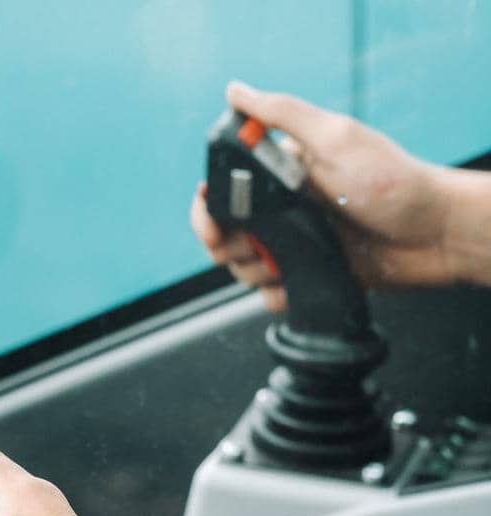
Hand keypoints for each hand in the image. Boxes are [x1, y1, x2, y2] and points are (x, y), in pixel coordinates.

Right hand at [189, 81, 459, 312]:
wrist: (435, 234)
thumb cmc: (394, 181)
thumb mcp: (335, 139)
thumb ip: (282, 114)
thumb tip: (235, 92)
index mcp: (281, 173)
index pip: (222, 191)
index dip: (207, 209)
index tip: (213, 218)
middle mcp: (283, 208)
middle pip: (224, 234)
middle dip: (225, 245)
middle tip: (249, 246)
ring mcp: (295, 242)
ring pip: (243, 267)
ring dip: (253, 272)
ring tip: (284, 263)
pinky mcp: (308, 272)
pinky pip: (272, 294)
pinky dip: (276, 295)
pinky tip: (295, 283)